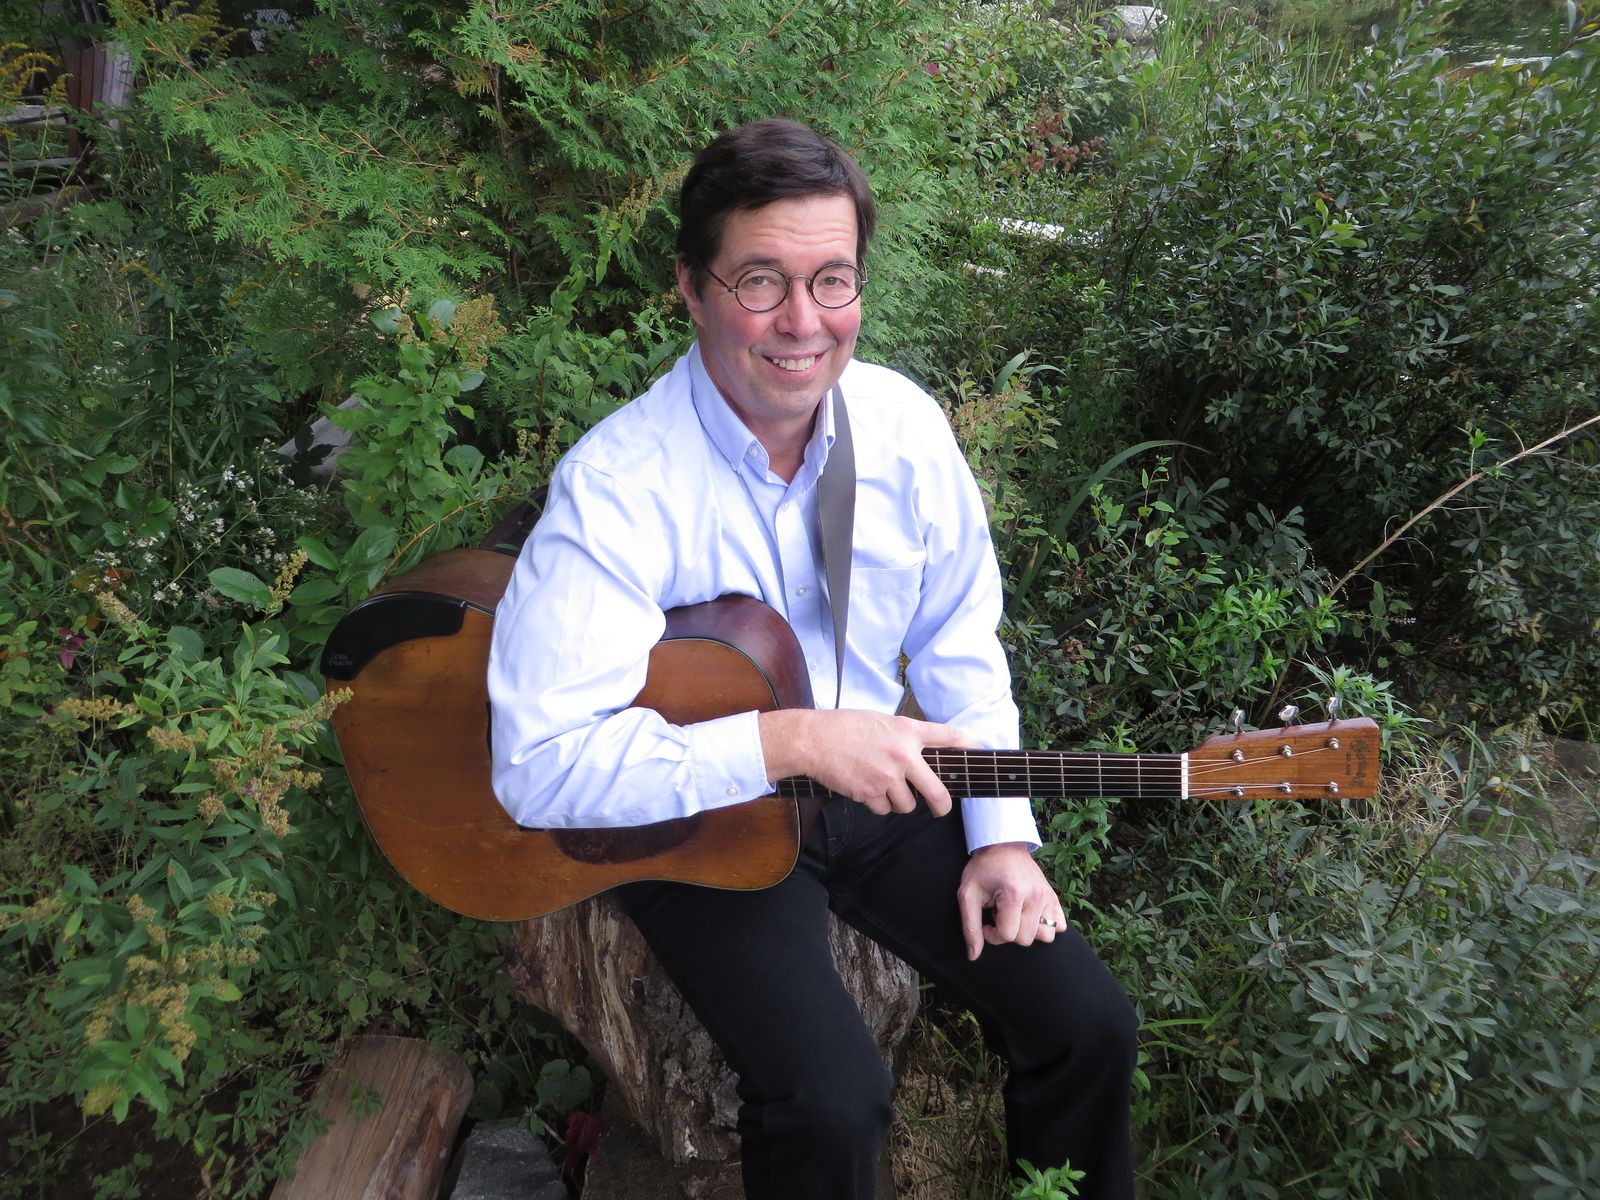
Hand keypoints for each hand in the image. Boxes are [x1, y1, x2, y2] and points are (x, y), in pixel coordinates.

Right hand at [758, 708, 979, 816]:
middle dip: (942, 805)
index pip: (947, 735)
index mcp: (907, 730)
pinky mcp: (870, 794)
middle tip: (941, 809)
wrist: (814, 740)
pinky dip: (877, 804)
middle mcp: (903, 755)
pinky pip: (883, 809)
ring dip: (898, 802)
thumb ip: (903, 736)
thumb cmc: (844, 726)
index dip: (968, 744)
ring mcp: (888, 777)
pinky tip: (865, 788)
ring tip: (882, 787)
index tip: (980, 750)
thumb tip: (921, 754)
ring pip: (907, 805)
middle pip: (937, 792)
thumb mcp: (881, 721)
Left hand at [957, 842, 1064, 960]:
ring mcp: (1048, 897)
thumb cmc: (983, 869)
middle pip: (1026, 939)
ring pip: (1045, 936)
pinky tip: (1029, 915)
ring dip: (1028, 931)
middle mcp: (1036, 897)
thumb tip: (973, 955)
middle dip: (1008, 933)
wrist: (1002, 845)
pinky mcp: (1053, 897)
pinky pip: (1059, 926)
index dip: (992, 935)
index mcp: (1014, 895)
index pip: (1008, 936)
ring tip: (1014, 915)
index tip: (986, 921)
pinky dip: (1045, 925)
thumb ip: (970, 927)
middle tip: (998, 915)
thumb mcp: (968, 895)